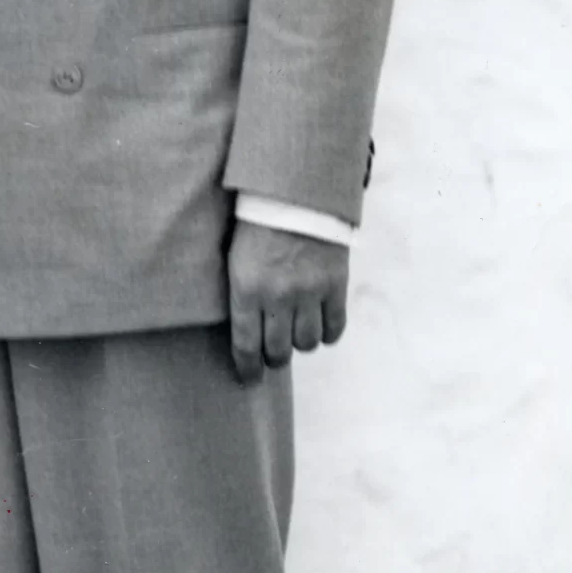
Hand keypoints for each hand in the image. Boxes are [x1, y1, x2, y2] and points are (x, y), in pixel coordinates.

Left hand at [227, 221, 348, 386]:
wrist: (296, 193)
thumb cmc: (257, 225)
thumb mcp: (235, 259)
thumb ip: (242, 295)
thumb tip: (246, 332)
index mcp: (246, 289)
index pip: (246, 345)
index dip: (248, 369)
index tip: (249, 379)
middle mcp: (278, 296)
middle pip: (278, 351)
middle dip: (273, 359)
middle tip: (273, 354)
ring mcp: (310, 292)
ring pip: (307, 343)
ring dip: (301, 343)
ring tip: (296, 332)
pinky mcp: (336, 285)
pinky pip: (334, 328)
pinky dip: (328, 333)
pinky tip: (320, 326)